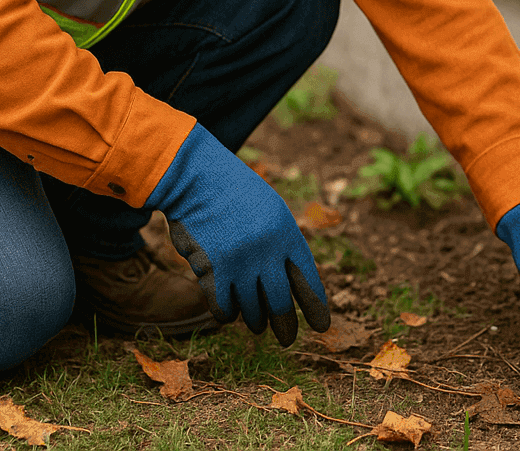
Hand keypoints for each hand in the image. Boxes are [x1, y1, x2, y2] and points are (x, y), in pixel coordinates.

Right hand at [147, 125, 328, 344]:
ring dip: (255, 320)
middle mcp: (267, 251)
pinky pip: (224, 308)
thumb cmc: (235, 195)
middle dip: (285, 325)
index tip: (322, 327)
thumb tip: (291, 286)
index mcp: (287, 234)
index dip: (315, 305)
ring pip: (252, 309)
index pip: (307, 279)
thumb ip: (282, 245)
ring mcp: (240, 262)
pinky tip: (230, 313)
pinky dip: (227, 313)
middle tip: (287, 340)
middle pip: (281, 302)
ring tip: (257, 325)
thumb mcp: (270, 211)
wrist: (197, 179)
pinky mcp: (213, 270)